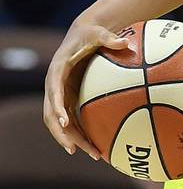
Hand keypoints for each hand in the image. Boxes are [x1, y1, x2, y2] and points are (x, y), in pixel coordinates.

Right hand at [43, 22, 128, 158]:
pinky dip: (80, 134)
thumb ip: (109, 38)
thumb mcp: (98, 33)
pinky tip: (97, 146)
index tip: (64, 121)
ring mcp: (60, 95)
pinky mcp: (68, 99)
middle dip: (62, 133)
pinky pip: (71, 120)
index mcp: (57, 71)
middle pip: (51, 115)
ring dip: (72, 139)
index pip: (54, 91)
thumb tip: (125, 42)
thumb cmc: (90, 34)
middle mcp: (54, 86)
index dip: (57, 107)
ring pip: (59, 123)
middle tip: (76, 150)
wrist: (81, 35)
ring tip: (94, 154)